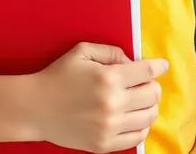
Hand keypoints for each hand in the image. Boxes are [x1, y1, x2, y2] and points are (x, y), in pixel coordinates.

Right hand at [29, 42, 167, 152]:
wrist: (34, 109)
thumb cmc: (58, 76)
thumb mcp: (83, 52)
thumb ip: (112, 52)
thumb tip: (134, 62)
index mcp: (109, 78)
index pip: (148, 72)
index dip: (158, 66)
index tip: (162, 66)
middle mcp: (112, 104)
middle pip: (153, 94)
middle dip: (152, 85)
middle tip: (145, 83)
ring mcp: (109, 127)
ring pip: (149, 116)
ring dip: (149, 106)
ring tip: (140, 101)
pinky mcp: (103, 144)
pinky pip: (137, 137)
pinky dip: (141, 126)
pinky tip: (133, 118)